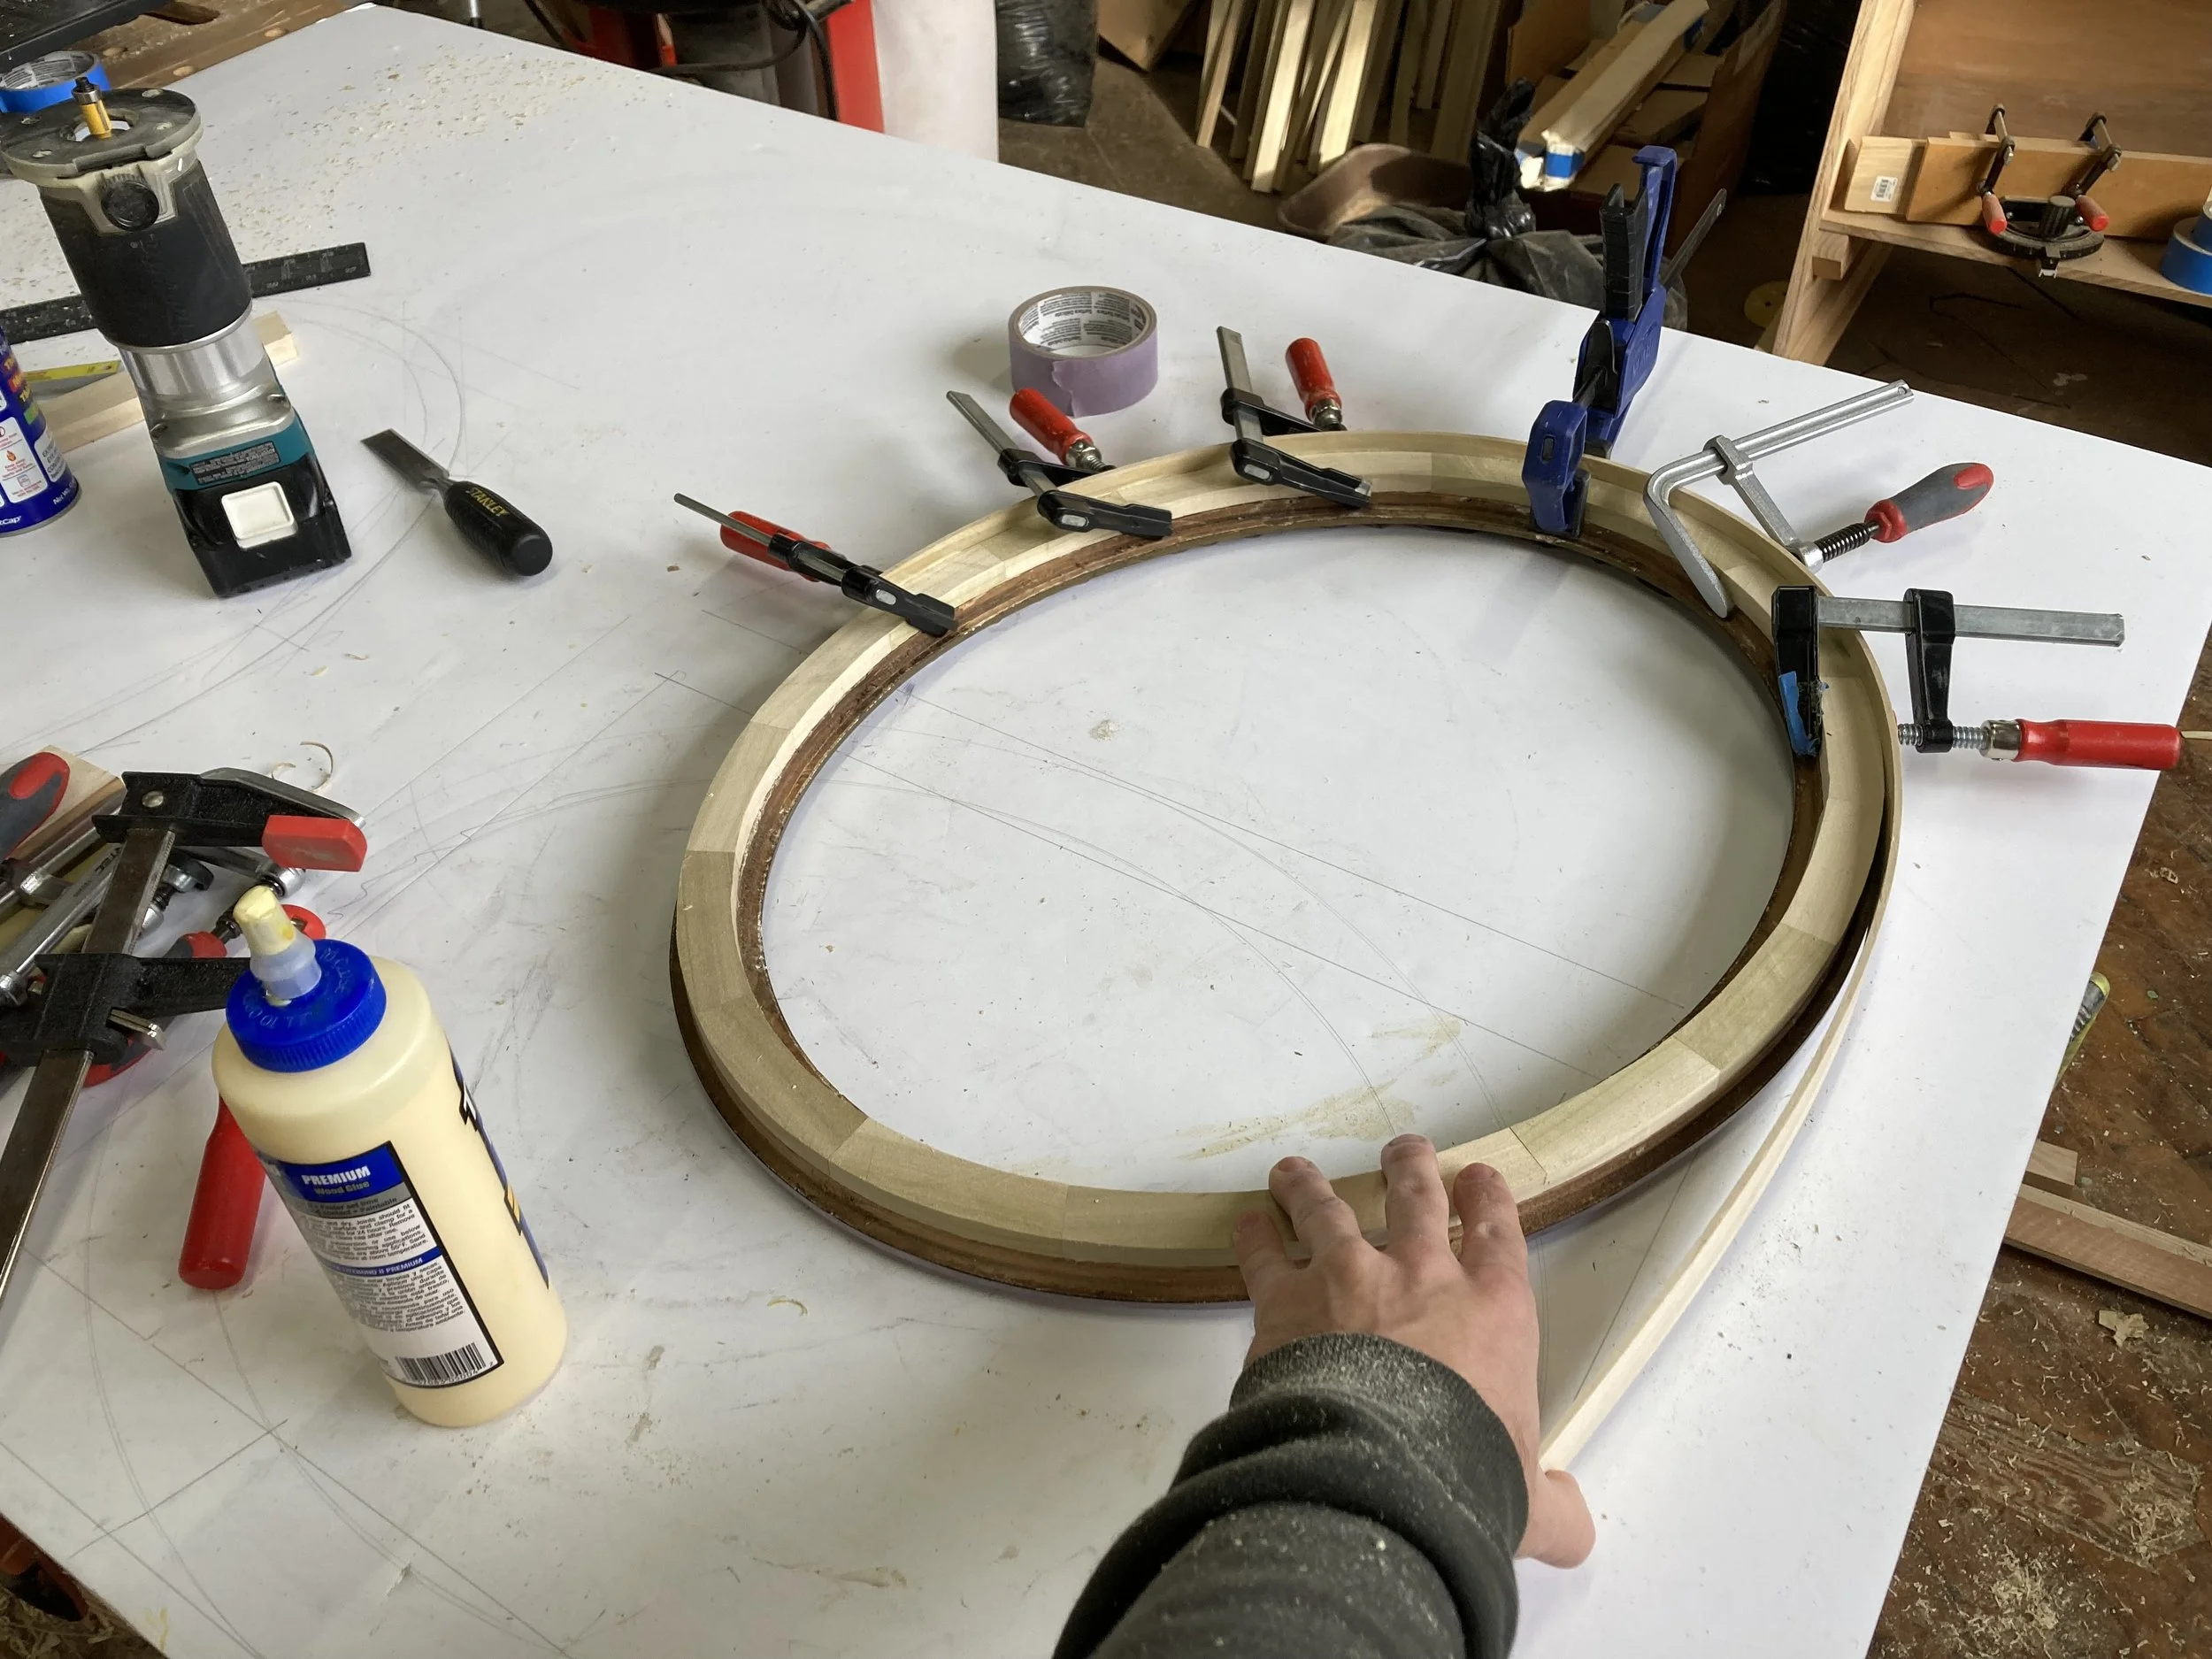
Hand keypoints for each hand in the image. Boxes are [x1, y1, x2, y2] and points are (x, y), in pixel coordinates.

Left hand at [1232, 1135, 1595, 1568]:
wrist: (1377, 1473)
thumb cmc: (1460, 1478)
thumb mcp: (1525, 1501)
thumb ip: (1553, 1507)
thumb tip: (1573, 1526)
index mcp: (1494, 1311)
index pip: (1499, 1236)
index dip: (1491, 1201)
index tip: (1480, 1178)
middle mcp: (1424, 1276)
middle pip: (1418, 1198)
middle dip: (1412, 1167)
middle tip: (1406, 1149)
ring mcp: (1351, 1277)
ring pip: (1332, 1210)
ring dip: (1313, 1186)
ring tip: (1298, 1171)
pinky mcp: (1287, 1299)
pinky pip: (1266, 1254)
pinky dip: (1255, 1235)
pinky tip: (1247, 1223)